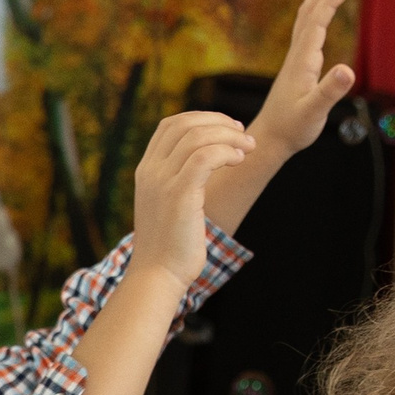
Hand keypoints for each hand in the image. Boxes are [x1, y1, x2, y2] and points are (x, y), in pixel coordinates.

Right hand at [129, 110, 253, 288]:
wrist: (158, 275)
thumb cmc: (171, 245)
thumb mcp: (168, 205)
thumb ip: (179, 180)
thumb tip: (208, 163)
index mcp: (146, 170)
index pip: (170, 125)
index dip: (202, 118)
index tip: (227, 129)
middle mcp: (151, 171)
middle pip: (185, 124)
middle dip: (219, 122)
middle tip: (243, 134)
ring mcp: (162, 181)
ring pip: (197, 137)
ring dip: (229, 137)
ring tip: (248, 148)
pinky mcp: (179, 195)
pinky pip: (206, 157)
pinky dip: (227, 152)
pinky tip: (239, 160)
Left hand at [249, 0, 355, 157]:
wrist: (270, 138)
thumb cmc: (293, 128)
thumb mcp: (314, 113)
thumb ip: (330, 92)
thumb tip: (348, 69)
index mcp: (302, 63)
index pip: (315, 24)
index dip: (329, 2)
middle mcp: (297, 56)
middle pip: (309, 14)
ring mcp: (296, 60)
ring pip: (306, 21)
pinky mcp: (298, 67)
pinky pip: (307, 32)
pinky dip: (317, 15)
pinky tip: (323, 15)